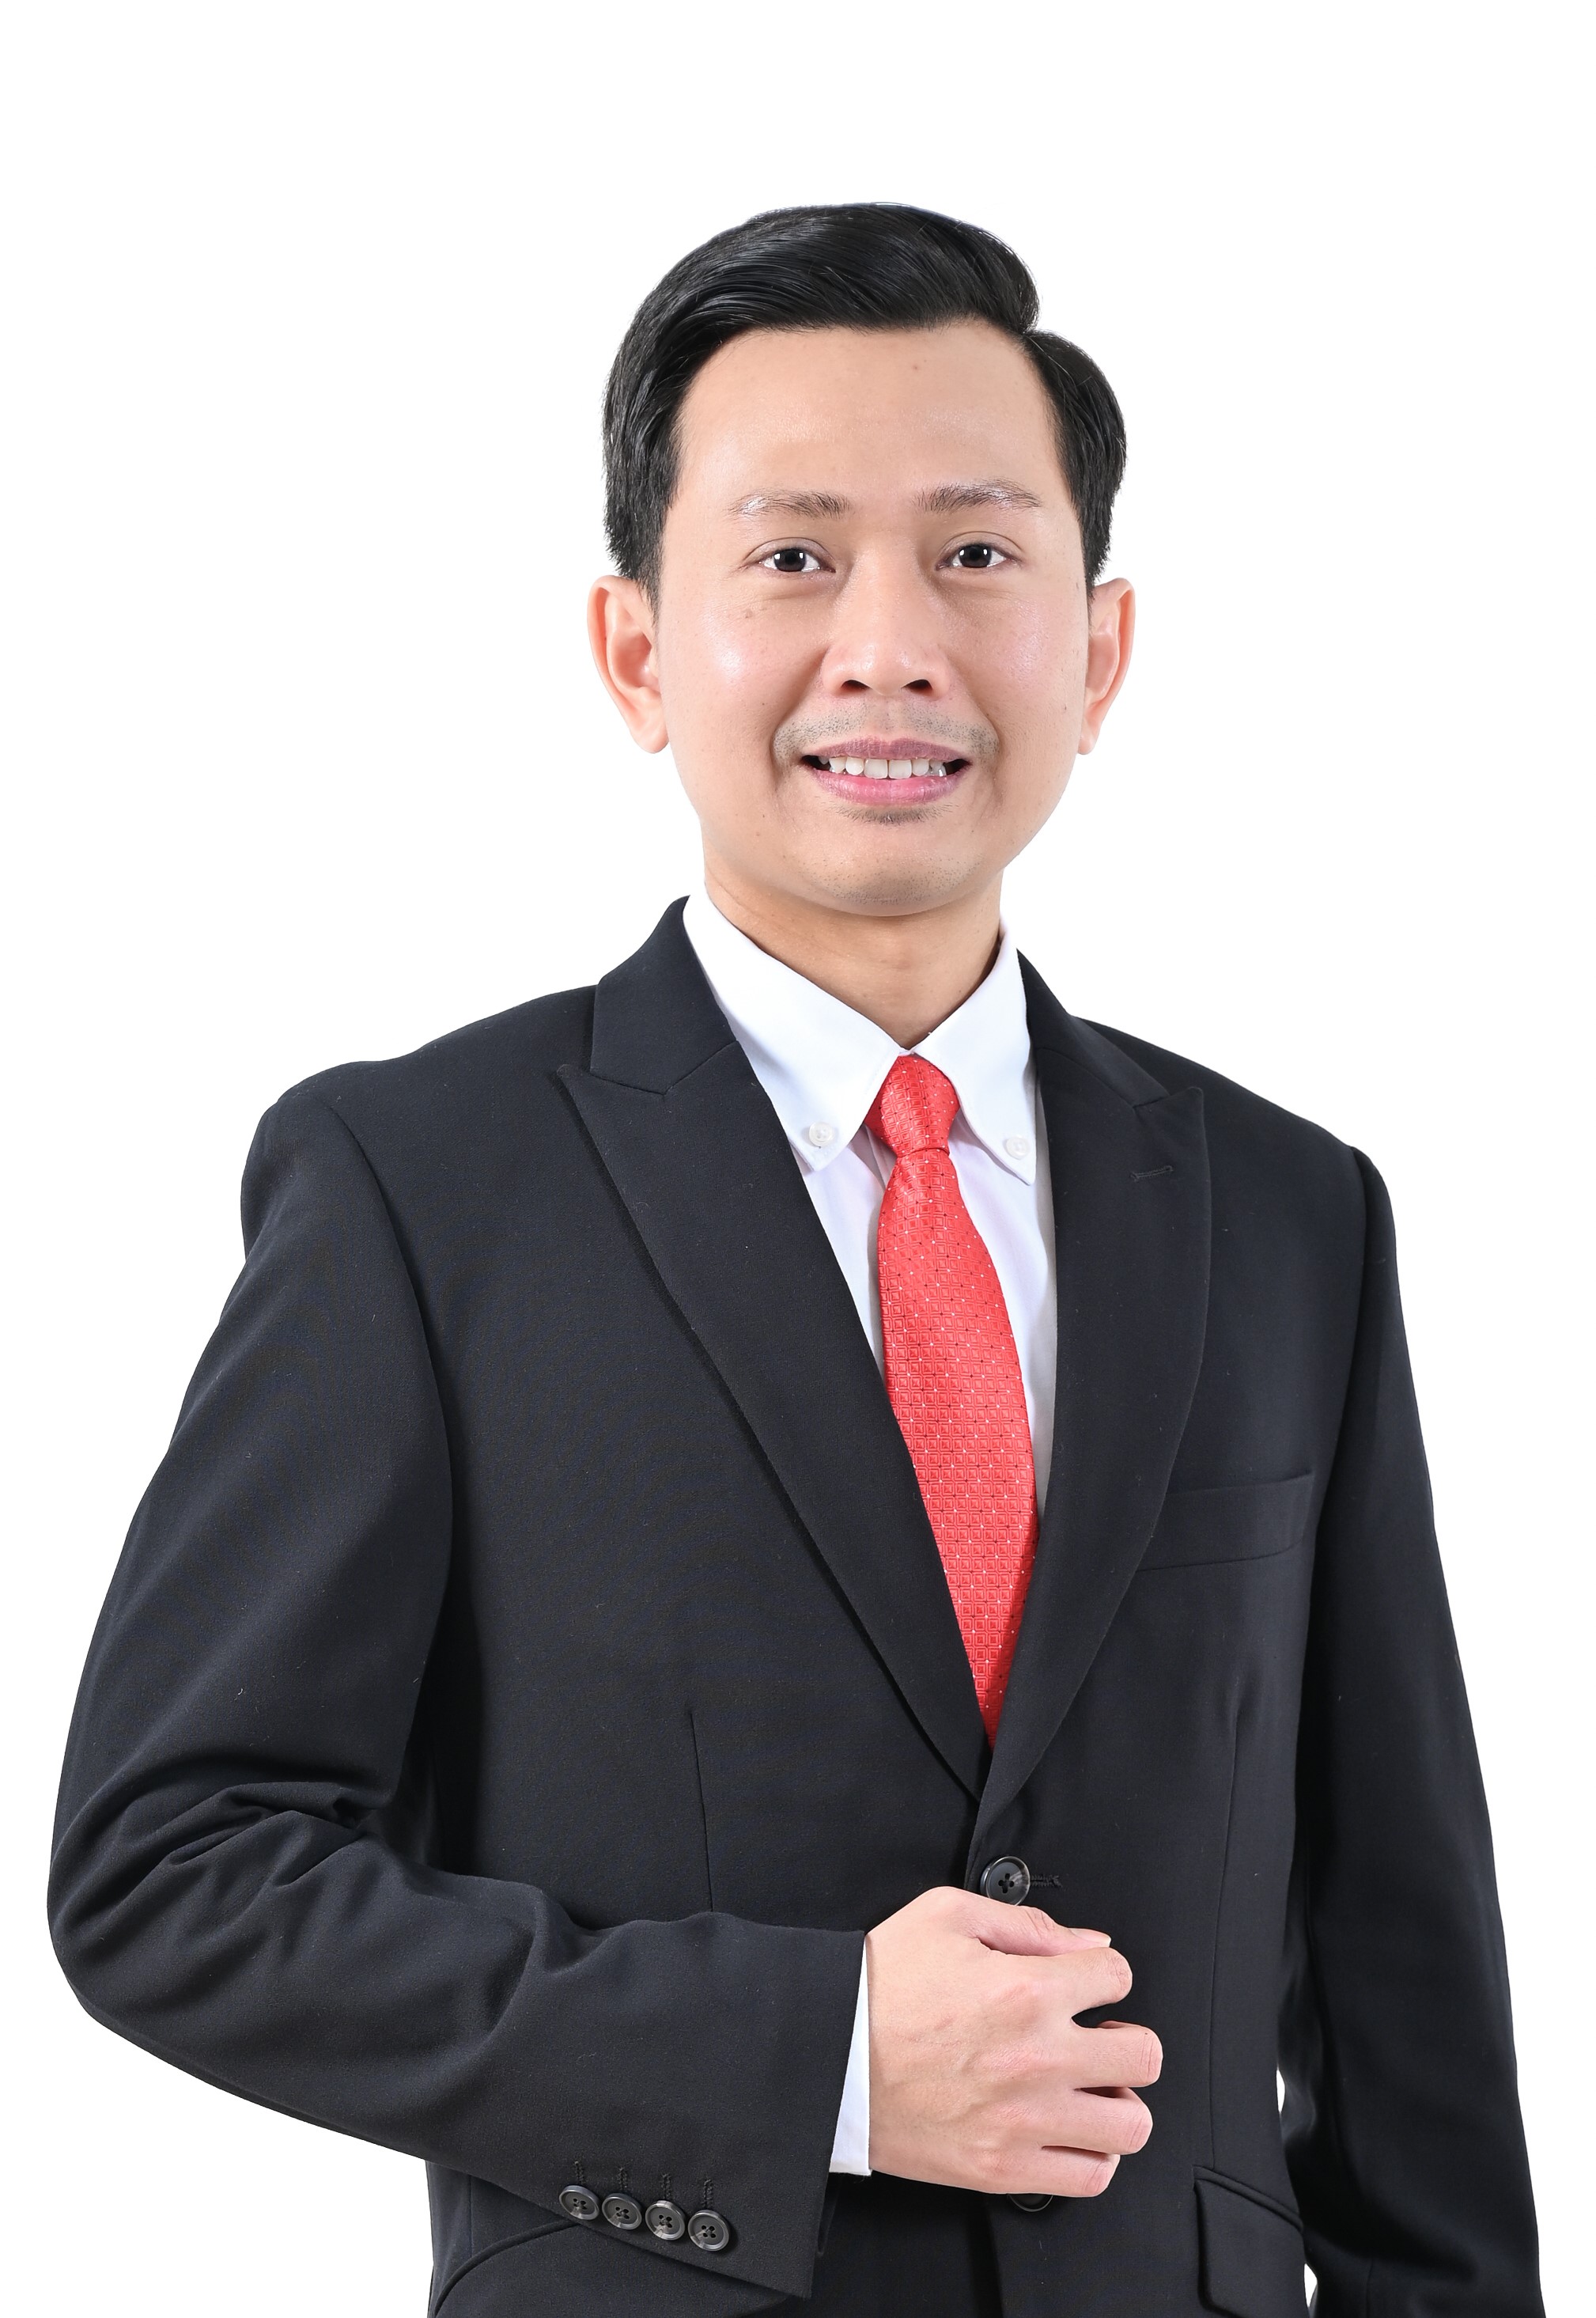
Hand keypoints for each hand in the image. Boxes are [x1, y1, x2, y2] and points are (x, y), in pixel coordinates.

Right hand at [864, 1885, 1159, 2197]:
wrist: (827, 2055)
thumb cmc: (879, 1985)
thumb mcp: (946, 1916)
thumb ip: (1027, 1924)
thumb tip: (1089, 1944)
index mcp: (1026, 1989)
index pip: (1118, 1976)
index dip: (1104, 1974)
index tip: (1087, 1985)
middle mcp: (1038, 2057)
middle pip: (1144, 2054)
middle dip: (1127, 2037)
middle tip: (1098, 2038)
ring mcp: (1025, 2120)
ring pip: (1130, 2124)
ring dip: (1118, 2101)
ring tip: (1089, 2088)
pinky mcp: (1003, 2168)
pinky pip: (1089, 2177)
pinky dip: (1094, 2156)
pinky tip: (1071, 2131)